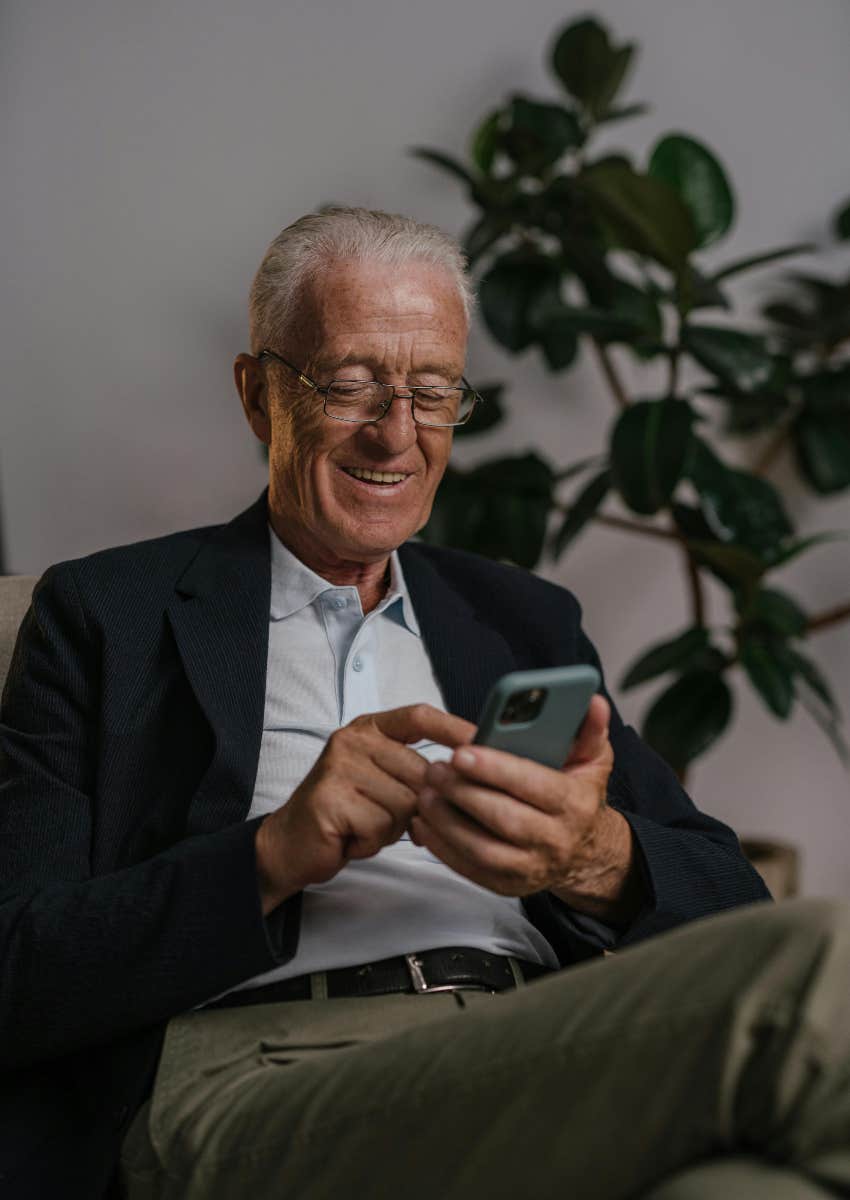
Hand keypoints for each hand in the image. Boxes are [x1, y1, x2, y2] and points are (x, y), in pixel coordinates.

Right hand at [255, 704, 475, 913]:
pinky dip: (373, 840)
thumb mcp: (384, 783)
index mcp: (369, 729)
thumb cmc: (347, 813)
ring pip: (406, 802)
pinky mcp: (331, 797)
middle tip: (389, 818)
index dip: (454, 728)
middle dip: (418, 806)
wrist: (292, 843)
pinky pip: (382, 825)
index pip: (419, 716)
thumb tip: (469, 776)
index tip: (484, 740)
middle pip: (421, 771)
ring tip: (366, 826)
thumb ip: (417, 772)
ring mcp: (339, 766)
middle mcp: (353, 740)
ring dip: (392, 828)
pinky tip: (353, 837)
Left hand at [410, 695, 639, 922]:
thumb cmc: (577, 795)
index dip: (496, 769)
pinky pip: (470, 869)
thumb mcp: (593, 760)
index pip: (535, 785)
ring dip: (448, 822)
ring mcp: (531, 868)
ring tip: (426, 793)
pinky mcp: (508, 885)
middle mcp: (556, 840)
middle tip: (434, 768)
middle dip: (465, 793)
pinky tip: (424, 822)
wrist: (583, 850)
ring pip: (483, 849)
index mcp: (575, 805)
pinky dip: (442, 848)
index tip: (462, 752)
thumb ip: (589, 730)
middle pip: (505, 819)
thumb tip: (593, 702)